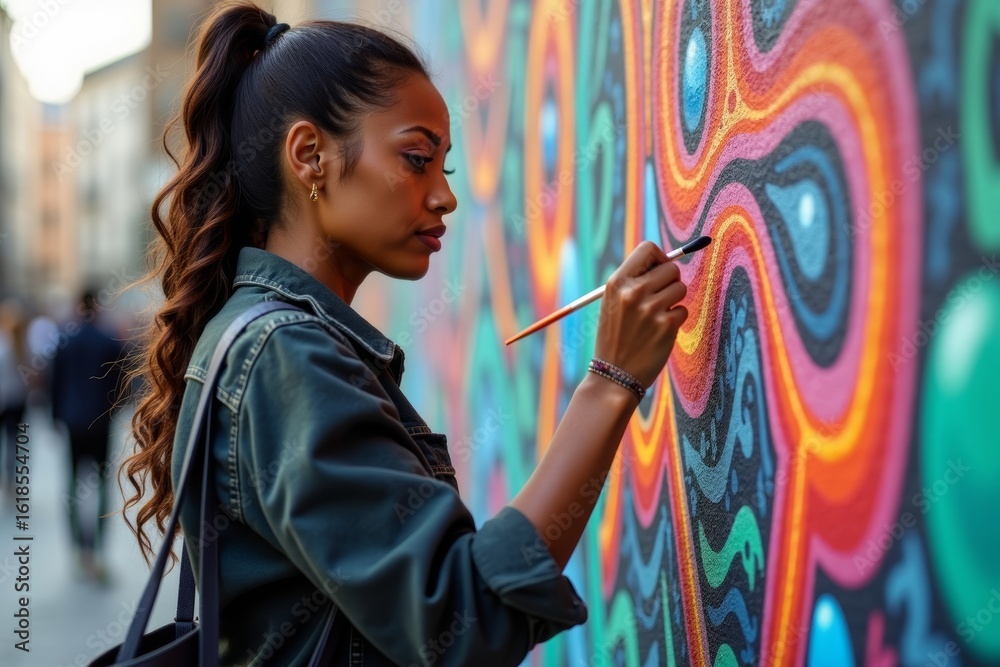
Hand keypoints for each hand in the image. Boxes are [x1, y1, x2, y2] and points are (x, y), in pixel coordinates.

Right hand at [593, 241, 688, 387]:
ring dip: (673, 301)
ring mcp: (651, 309)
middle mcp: (633, 292)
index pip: (648, 249)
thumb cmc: (615, 337)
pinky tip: (659, 332)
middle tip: (659, 299)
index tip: (658, 272)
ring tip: (656, 317)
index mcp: (617, 282)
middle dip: (670, 282)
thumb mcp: (613, 303)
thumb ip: (634, 282)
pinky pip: (683, 310)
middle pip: (671, 268)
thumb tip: (666, 262)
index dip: (659, 258)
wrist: (613, 374)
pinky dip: (675, 320)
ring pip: (680, 288)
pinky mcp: (666, 326)